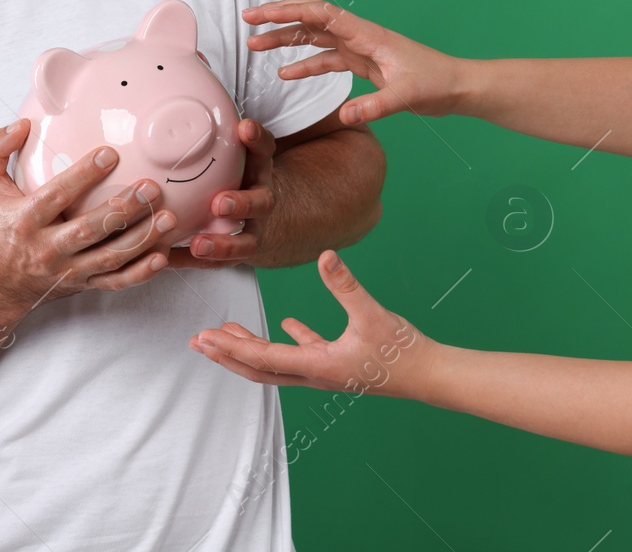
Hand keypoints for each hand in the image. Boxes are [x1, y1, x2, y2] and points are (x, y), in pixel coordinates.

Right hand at [0, 118, 179, 309]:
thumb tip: (22, 125)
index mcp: (24, 220)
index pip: (57, 196)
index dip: (84, 175)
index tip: (110, 154)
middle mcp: (47, 249)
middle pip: (90, 230)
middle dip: (123, 208)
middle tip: (151, 187)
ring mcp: (67, 270)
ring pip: (110, 257)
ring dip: (142, 238)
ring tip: (168, 217)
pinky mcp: (83, 285)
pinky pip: (116, 282)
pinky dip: (140, 273)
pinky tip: (162, 257)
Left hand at [168, 117, 273, 270]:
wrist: (258, 215)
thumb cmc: (233, 174)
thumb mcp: (233, 151)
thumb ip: (211, 132)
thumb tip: (168, 103)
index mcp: (257, 169)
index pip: (263, 150)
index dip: (256, 139)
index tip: (244, 128)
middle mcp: (259, 199)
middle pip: (260, 202)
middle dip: (242, 202)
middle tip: (221, 201)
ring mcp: (251, 230)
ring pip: (245, 242)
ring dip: (223, 244)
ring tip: (198, 244)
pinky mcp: (235, 254)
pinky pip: (215, 263)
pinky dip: (191, 262)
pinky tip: (166, 260)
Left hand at [188, 249, 433, 398]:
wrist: (433, 377)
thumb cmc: (404, 351)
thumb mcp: (372, 314)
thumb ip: (345, 285)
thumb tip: (326, 255)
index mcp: (317, 365)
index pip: (262, 357)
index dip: (231, 347)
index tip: (205, 338)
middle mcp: (314, 374)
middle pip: (258, 368)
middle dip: (226, 355)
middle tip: (197, 342)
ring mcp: (326, 370)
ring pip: (277, 362)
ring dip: (249, 347)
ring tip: (225, 333)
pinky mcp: (340, 362)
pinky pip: (306, 352)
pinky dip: (289, 340)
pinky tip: (285, 325)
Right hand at [242, 0, 468, 123]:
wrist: (457, 86)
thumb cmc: (437, 83)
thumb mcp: (408, 97)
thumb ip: (376, 106)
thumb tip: (345, 116)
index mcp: (366, 35)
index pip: (320, 14)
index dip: (288, 11)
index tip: (260, 15)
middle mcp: (358, 36)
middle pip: (310, 18)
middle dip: (278, 17)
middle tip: (248, 20)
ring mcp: (358, 48)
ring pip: (313, 37)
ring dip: (285, 39)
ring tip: (255, 47)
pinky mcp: (361, 63)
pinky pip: (325, 59)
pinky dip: (304, 65)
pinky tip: (286, 74)